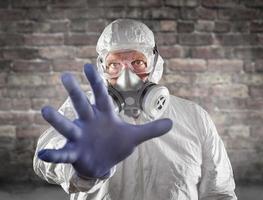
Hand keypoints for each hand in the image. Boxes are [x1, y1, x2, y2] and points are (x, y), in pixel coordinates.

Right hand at [38, 64, 172, 177]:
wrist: (103, 162)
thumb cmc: (116, 145)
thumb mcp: (134, 137)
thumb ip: (151, 130)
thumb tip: (172, 122)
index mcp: (104, 115)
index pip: (101, 96)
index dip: (96, 82)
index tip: (88, 65)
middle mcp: (89, 122)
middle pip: (82, 105)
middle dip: (75, 92)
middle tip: (65, 76)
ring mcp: (80, 136)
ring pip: (67, 126)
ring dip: (57, 119)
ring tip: (45, 110)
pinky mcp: (74, 152)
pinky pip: (63, 153)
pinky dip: (54, 154)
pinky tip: (43, 153)